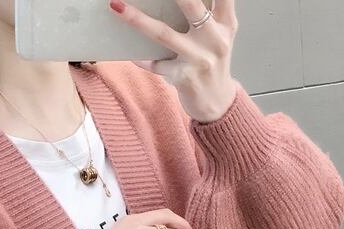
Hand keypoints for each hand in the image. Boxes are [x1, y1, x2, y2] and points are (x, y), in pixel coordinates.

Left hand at [108, 0, 239, 122]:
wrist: (217, 103)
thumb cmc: (213, 65)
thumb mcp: (219, 36)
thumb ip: (208, 13)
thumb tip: (171, 2)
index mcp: (225, 23)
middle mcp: (215, 39)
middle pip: (191, 5)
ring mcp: (199, 59)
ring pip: (163, 33)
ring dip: (137, 19)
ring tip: (117, 6)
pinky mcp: (184, 77)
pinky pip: (155, 64)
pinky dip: (142, 59)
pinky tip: (133, 54)